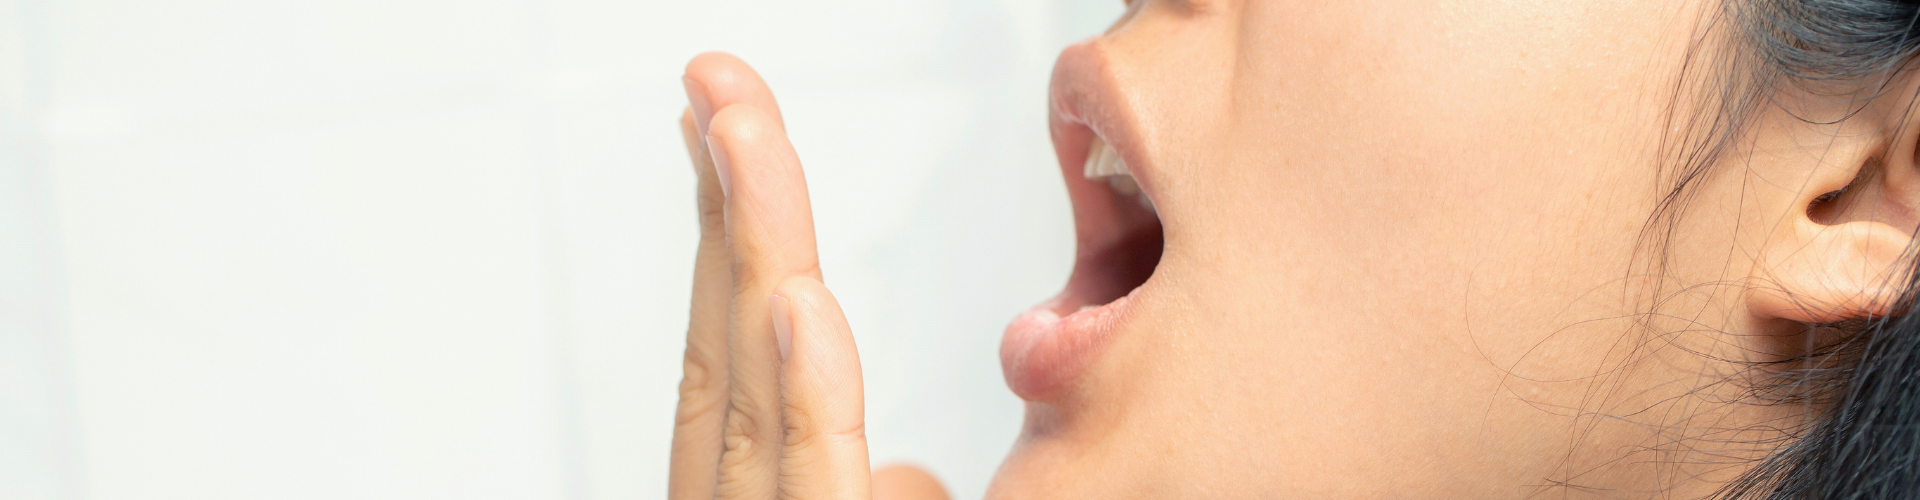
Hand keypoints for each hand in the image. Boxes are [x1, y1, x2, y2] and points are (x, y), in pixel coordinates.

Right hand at [668, 52, 950, 499]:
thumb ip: (865, 496)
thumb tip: (903, 472)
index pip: (730, 355)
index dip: (726, 236)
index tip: (727, 136)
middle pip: (729, 347)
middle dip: (728, 205)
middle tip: (719, 88)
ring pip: (754, 393)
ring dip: (754, 254)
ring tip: (743, 138)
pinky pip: (813, 486)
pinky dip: (806, 396)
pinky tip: (797, 303)